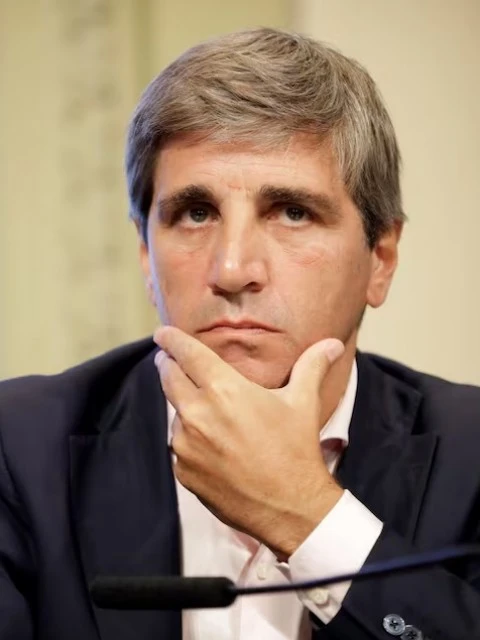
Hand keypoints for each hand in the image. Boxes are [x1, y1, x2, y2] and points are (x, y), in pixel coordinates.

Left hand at [154, 326, 344, 558]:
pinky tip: (211, 445)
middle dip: (168, 365)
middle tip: (172, 361)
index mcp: (224, 390)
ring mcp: (186, 445)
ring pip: (174, 413)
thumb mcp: (304, 402)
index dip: (172, 340)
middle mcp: (198, 414)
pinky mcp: (183, 471)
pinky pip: (178, 445)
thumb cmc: (296, 450)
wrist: (290, 508)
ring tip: (206, 412)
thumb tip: (333, 344)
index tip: (163, 334)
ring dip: (183, 406)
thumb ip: (312, 366)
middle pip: (168, 378)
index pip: (187, 354)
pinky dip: (189, 439)